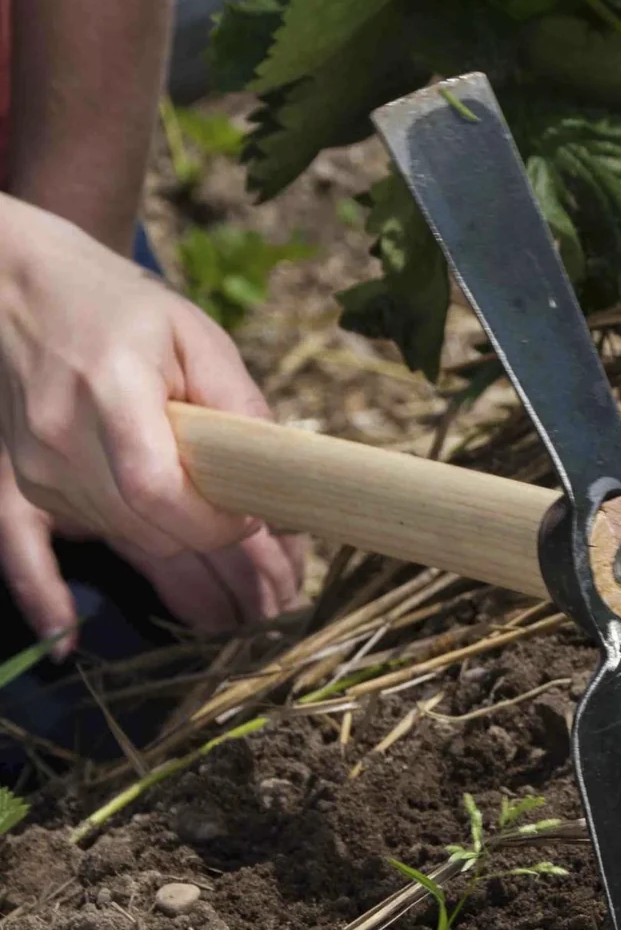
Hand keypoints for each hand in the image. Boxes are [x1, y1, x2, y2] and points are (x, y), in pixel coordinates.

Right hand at [0, 196, 305, 645]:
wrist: (23, 288)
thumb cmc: (123, 308)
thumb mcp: (196, 337)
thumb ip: (241, 406)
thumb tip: (285, 484)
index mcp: (112, 385)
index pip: (159, 486)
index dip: (214, 522)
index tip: (256, 523)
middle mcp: (64, 432)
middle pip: (147, 526)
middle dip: (216, 557)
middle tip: (272, 580)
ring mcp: (34, 462)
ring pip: (118, 541)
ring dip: (178, 572)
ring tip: (240, 601)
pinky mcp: (17, 481)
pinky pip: (21, 549)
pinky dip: (43, 596)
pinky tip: (66, 641)